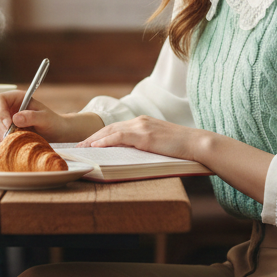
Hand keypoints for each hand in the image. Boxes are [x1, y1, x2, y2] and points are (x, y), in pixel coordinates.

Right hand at [0, 91, 103, 144]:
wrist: (56, 132)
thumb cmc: (52, 121)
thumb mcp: (45, 118)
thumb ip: (32, 116)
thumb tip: (15, 118)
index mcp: (17, 99)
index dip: (0, 111)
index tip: (9, 124)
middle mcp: (9, 108)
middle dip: (3, 127)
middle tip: (14, 135)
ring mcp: (7, 120)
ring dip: (4, 135)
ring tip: (19, 138)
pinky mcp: (7, 131)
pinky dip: (4, 140)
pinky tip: (15, 142)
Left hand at [78, 115, 204, 162]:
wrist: (197, 144)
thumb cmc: (181, 148)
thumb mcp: (159, 144)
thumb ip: (143, 145)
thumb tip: (128, 155)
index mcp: (143, 122)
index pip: (115, 128)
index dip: (100, 135)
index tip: (88, 143)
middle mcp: (140, 121)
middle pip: (109, 128)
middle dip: (92, 137)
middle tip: (79, 147)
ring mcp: (142, 127)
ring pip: (111, 131)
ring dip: (94, 140)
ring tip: (83, 148)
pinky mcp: (145, 135)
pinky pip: (120, 136)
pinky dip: (106, 141)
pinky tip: (96, 147)